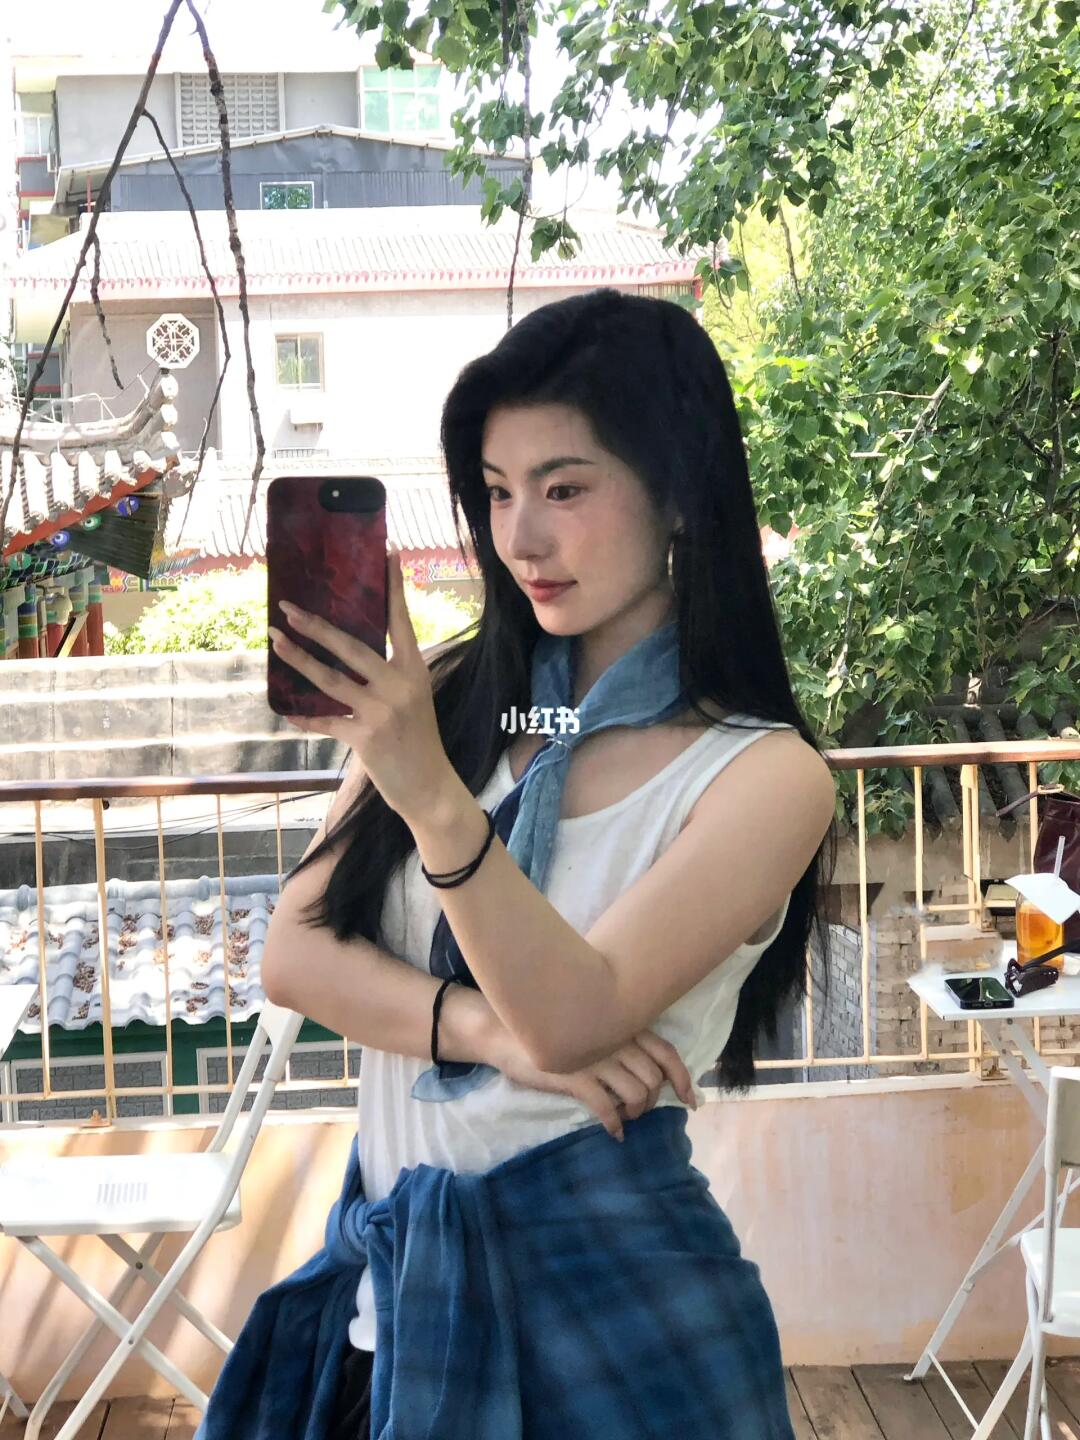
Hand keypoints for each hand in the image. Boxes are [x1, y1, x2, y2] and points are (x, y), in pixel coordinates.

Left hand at [267, 546, 454, 823]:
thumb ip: (389, 675)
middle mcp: (399, 685)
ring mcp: (382, 710)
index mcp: (415, 670)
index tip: (387, 554)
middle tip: (287, 607)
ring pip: (330, 678)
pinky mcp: (366, 736)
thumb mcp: (414, 699)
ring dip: (298, 659)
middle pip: (350, 645)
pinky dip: (304, 717)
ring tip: (276, 641)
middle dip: (315, 625)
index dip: (394, 588)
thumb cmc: (419, 741)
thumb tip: (348, 653)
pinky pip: (325, 720)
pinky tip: (285, 712)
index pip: (401, 621)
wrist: (430, 787)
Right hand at [490, 1026, 699, 1141]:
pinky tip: (614, 1132)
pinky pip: (607, 1107)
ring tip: (624, 1117)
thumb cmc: (555, 1034)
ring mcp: (595, 1056)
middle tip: (638, 1109)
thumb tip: (652, 1076)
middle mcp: (614, 1038)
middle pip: (653, 1080)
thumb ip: (621, 1045)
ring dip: (635, 1112)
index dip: (683, 1079)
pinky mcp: (575, 1075)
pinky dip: (615, 1124)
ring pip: (637, 1094)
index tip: (690, 1101)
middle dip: (652, 1101)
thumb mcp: (594, 1033)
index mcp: (623, 1026)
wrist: (508, 1034)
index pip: (666, 1053)